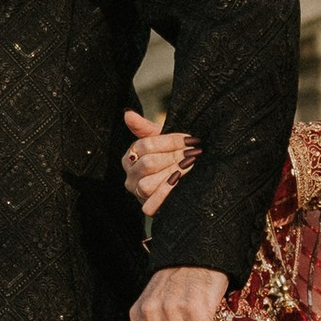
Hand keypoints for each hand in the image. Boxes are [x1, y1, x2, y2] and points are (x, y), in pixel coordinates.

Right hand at [122, 105, 201, 222]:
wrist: (184, 180)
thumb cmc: (171, 157)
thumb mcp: (161, 140)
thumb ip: (144, 127)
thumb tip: (127, 112)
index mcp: (130, 157)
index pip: (144, 145)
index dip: (169, 142)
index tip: (190, 139)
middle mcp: (129, 176)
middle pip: (148, 163)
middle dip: (174, 157)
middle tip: (194, 152)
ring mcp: (137, 193)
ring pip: (147, 184)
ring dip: (171, 173)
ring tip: (189, 165)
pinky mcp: (147, 208)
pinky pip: (150, 205)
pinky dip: (164, 194)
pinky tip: (178, 182)